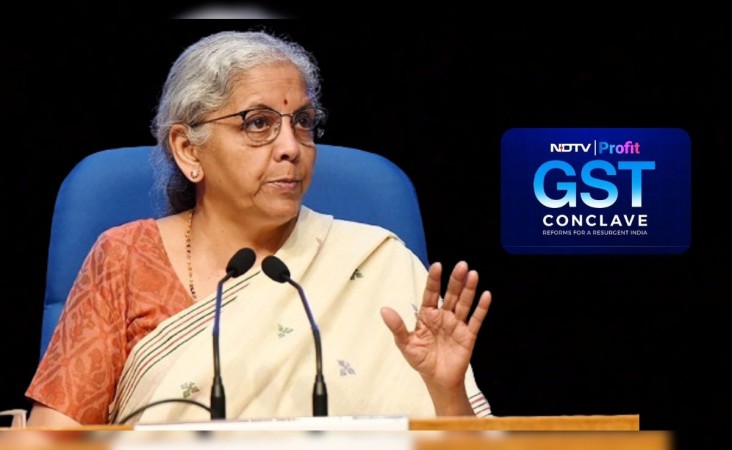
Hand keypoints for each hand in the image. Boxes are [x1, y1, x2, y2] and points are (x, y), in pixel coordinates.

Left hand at [380, 261, 490, 398]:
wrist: (438, 380)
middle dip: (455, 280)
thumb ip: (397, 327)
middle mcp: (443, 316)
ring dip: (469, 289)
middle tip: (461, 265)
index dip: (434, 280)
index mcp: (427, 315)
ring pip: (464, 303)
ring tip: (473, 275)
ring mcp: (457, 324)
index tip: (437, 266)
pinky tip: (486, 295)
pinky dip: (481, 308)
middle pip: (450, 295)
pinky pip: (476, 320)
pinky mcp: (468, 335)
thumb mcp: (406, 345)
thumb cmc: (421, 360)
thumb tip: (384, 310)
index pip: (431, 294)